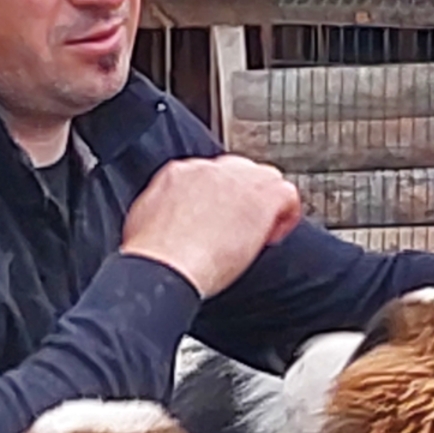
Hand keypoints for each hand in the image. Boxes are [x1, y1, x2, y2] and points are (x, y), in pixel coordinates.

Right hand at [120, 155, 303, 297]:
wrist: (166, 263)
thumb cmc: (154, 256)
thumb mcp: (147, 222)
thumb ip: (168, 211)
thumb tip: (177, 221)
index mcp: (179, 173)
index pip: (212, 176)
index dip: (222, 199)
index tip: (221, 220)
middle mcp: (209, 170)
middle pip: (240, 172)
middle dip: (244, 198)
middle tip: (242, 228)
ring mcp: (237, 180)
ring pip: (266, 179)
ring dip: (265, 204)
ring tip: (260, 233)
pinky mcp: (261, 196)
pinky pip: (287, 194)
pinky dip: (286, 214)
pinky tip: (272, 236)